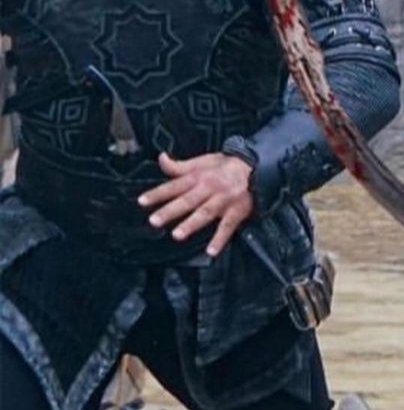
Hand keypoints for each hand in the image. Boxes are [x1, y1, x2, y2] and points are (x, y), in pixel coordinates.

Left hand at [138, 152, 254, 256]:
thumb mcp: (202, 161)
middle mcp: (210, 189)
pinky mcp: (236, 212)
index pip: (174, 186)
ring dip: (192, 224)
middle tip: (154, 220)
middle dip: (171, 210)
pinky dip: (220, 239)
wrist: (256, 167)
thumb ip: (179, 166)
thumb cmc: (227, 166)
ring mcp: (223, 201)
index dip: (158, 193)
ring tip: (177, 235)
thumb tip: (161, 158)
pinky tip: (211, 251)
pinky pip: (228, 227)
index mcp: (199, 177)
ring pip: (206, 213)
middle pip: (188, 201)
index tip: (142, 201)